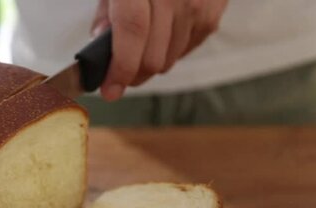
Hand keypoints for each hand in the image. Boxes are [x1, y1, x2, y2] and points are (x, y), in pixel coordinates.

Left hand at [91, 0, 227, 100]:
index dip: (121, 68)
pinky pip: (189, 48)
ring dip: (151, 63)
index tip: (110, 90)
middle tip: (120, 74)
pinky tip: (163, 36)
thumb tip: (101, 48)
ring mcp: (198, 1)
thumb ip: (106, 13)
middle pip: (153, 56)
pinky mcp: (215, 9)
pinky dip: (172, 51)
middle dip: (132, 74)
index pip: (133, 31)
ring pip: (170, 59)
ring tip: (140, 49)